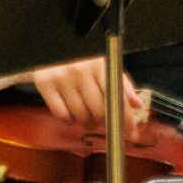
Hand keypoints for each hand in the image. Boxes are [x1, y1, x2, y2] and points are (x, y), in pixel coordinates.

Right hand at [32, 58, 147, 130]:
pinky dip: (68, 119)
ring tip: (85, 113)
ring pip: (81, 115)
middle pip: (99, 111)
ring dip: (85, 121)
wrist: (51, 50)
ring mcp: (63, 77)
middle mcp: (82, 70)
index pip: (118, 97)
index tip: (131, 133)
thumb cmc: (80, 60)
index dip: (126, 118)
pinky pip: (62, 114)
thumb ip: (122, 84)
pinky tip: (70, 111)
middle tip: (102, 121)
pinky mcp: (45, 84)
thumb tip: (137, 104)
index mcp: (100, 64)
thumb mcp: (104, 65)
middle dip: (104, 122)